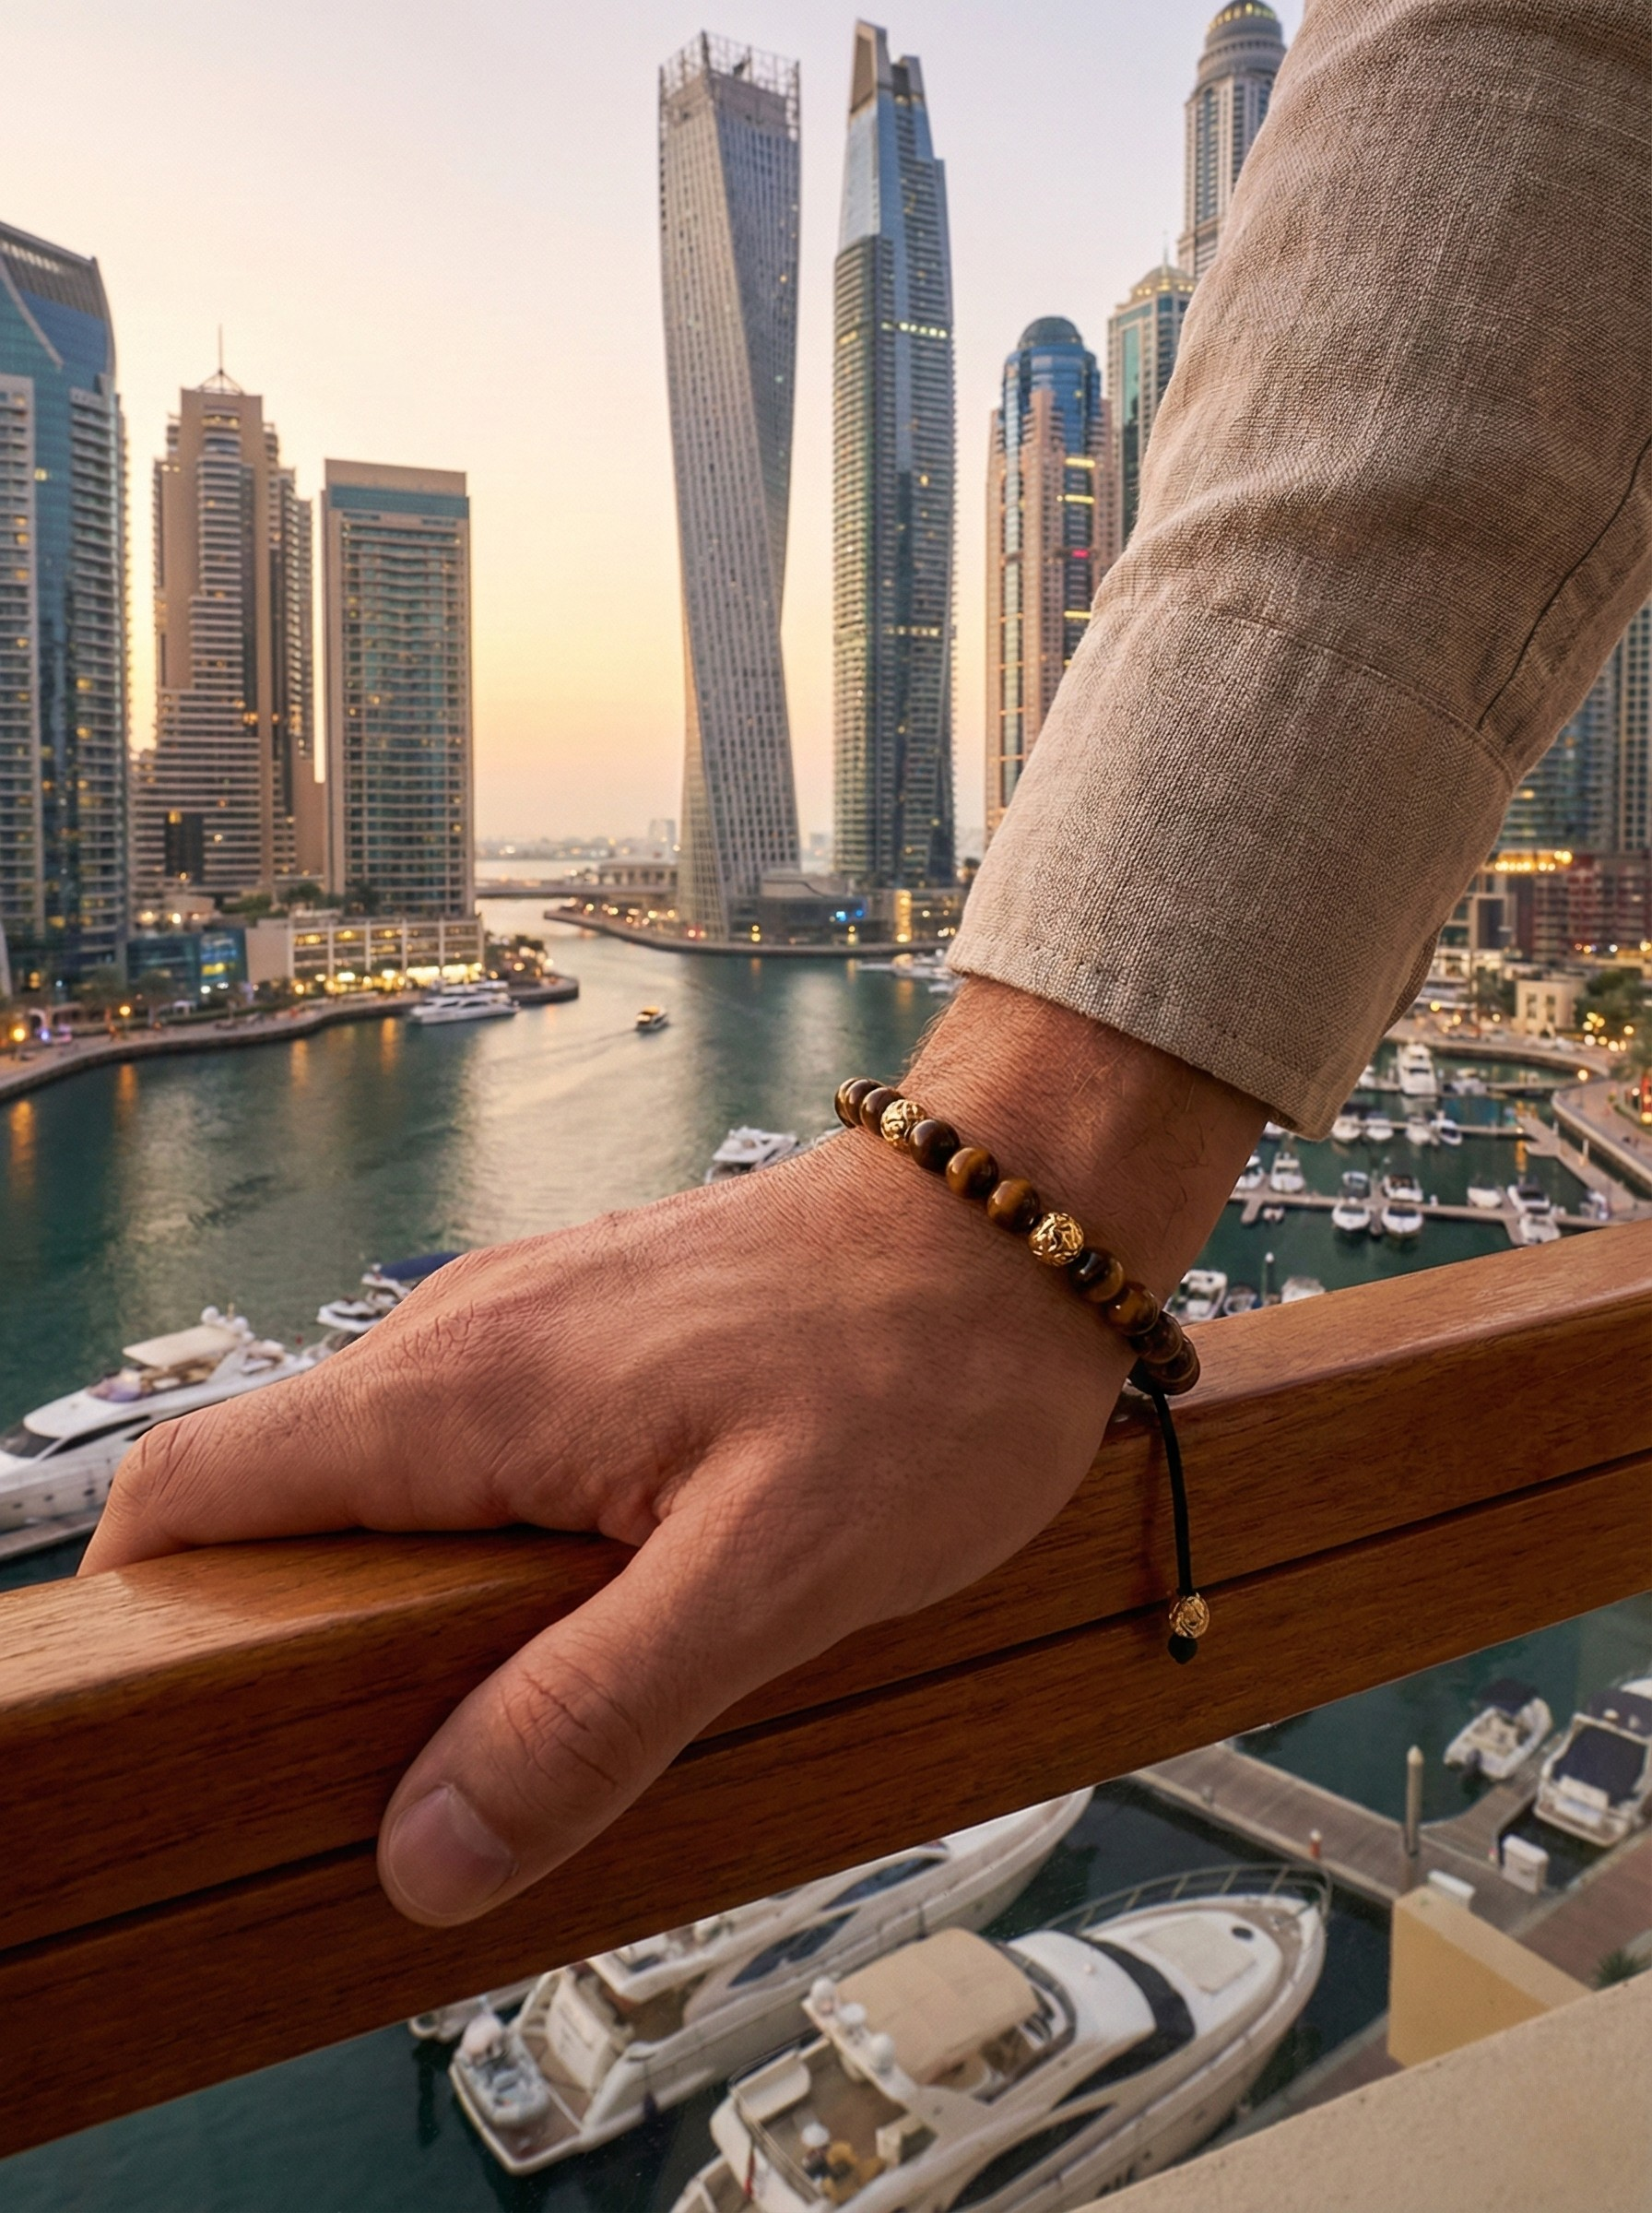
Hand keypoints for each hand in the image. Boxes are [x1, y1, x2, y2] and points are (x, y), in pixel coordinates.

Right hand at [81, 980, 1261, 1923]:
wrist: (1010, 1217)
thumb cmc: (918, 1372)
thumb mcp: (770, 1578)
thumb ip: (590, 1710)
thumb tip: (427, 1844)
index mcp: (459, 1392)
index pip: (189, 1489)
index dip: (155, 1615)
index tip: (197, 1728)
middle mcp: (458, 1341)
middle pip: (271, 1503)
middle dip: (284, 1639)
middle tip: (381, 1765)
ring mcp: (519, 1328)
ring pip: (376, 1485)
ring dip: (396, 1603)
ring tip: (496, 1710)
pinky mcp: (583, 1337)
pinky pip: (469, 1454)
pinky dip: (480, 1548)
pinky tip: (581, 1612)